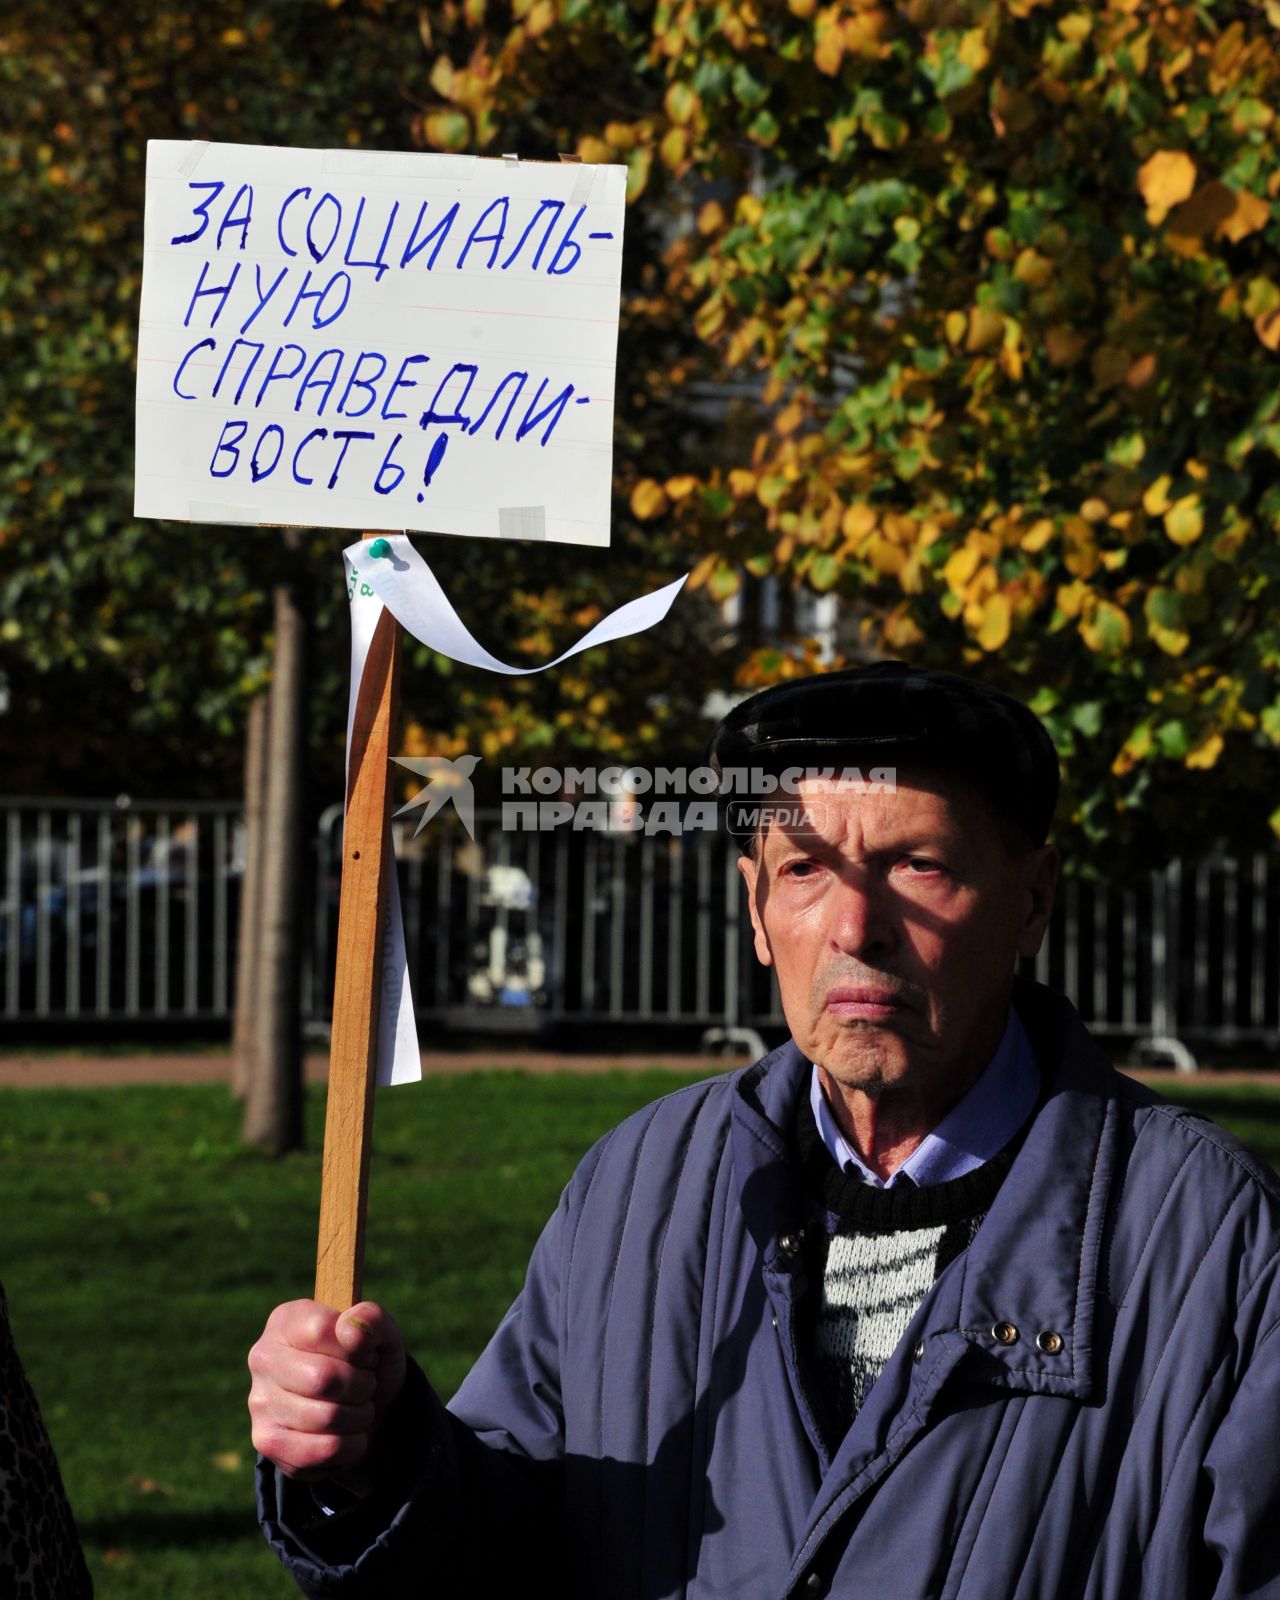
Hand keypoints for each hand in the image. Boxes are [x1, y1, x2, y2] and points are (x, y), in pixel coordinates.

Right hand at [248, 1299, 406, 1481]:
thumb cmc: (367, 1365)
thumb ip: (373, 1319)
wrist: (361, 1412)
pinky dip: (352, 1445)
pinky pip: (322, 1450)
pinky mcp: (266, 1442)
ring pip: (326, 1417)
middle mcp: (263, 1357)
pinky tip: (348, 1434)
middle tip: (367, 1386)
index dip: (357, 1348)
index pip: (322, 1330)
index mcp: (287, 1320)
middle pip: (323, 1377)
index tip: (366, 1355)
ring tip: (359, 1408)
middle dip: (361, 1386)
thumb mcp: (382, 1336)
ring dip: (359, 1416)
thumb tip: (349, 1328)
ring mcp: (259, 1401)